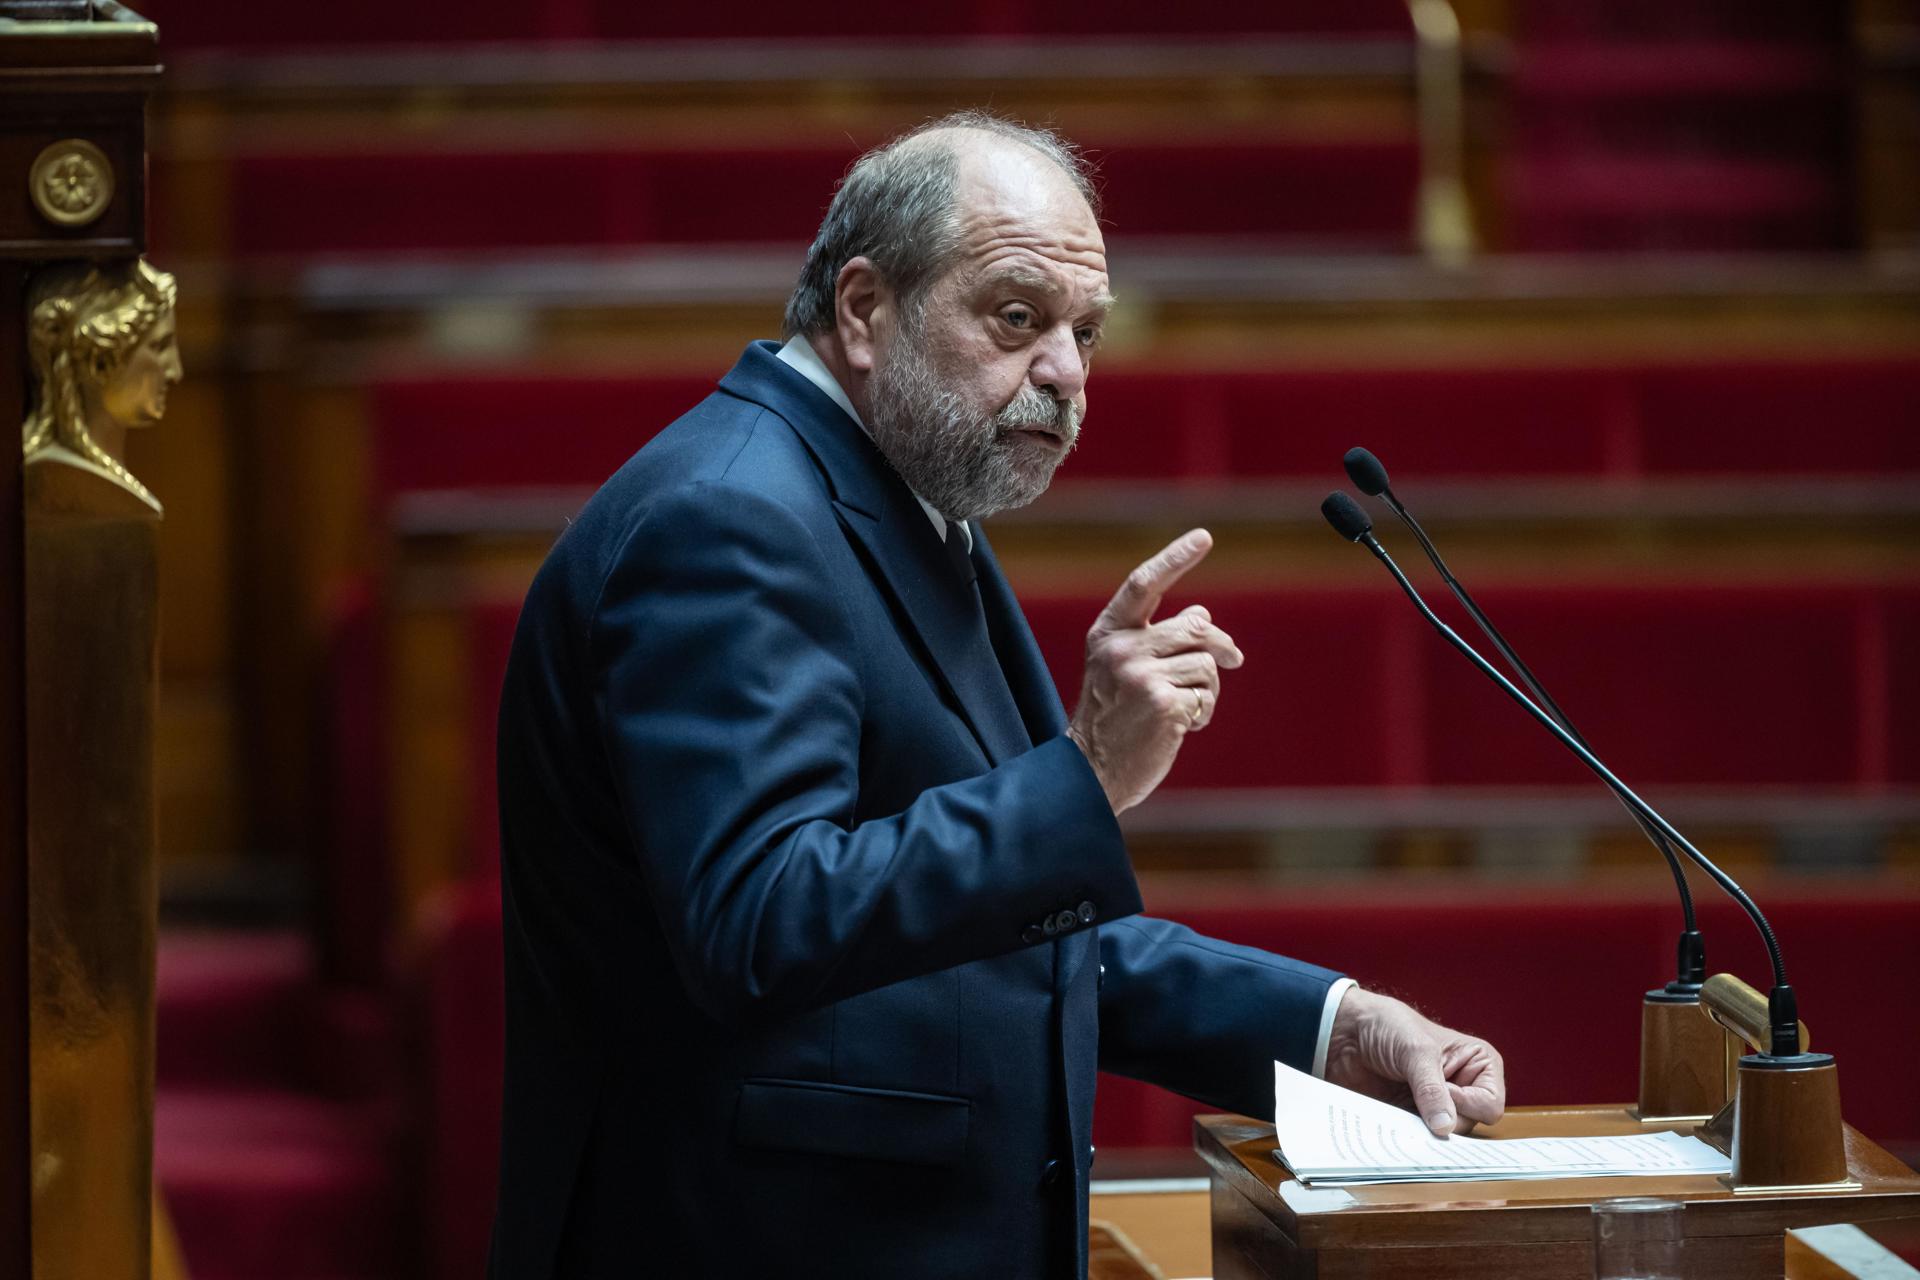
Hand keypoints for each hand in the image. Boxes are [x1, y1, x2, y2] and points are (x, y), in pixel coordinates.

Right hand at [1066, 529, 1243, 813]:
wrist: (1091, 771)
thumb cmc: (1113, 717)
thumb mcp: (1124, 668)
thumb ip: (1157, 639)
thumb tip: (1201, 613)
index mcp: (1108, 634)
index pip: (1144, 584)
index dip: (1174, 558)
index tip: (1204, 538)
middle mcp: (1121, 649)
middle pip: (1193, 626)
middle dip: (1220, 644)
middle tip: (1234, 659)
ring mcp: (1141, 676)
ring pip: (1206, 664)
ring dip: (1207, 690)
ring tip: (1185, 709)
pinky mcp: (1163, 704)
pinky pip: (1206, 696)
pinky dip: (1203, 712)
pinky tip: (1180, 727)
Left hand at [1323, 986, 1505, 1136]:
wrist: (1346, 1032)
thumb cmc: (1388, 1026)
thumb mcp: (1416, 1051)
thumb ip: (1432, 1089)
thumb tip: (1444, 1127)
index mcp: (1479, 1065)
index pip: (1489, 1105)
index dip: (1467, 1103)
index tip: (1443, 1090)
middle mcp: (1464, 1088)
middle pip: (1469, 1126)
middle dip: (1444, 1121)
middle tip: (1417, 1104)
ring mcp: (1438, 1106)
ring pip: (1444, 1137)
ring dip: (1424, 1131)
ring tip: (1403, 1114)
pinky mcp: (1413, 1118)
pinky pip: (1418, 1140)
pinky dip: (1408, 1137)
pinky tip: (1395, 1127)